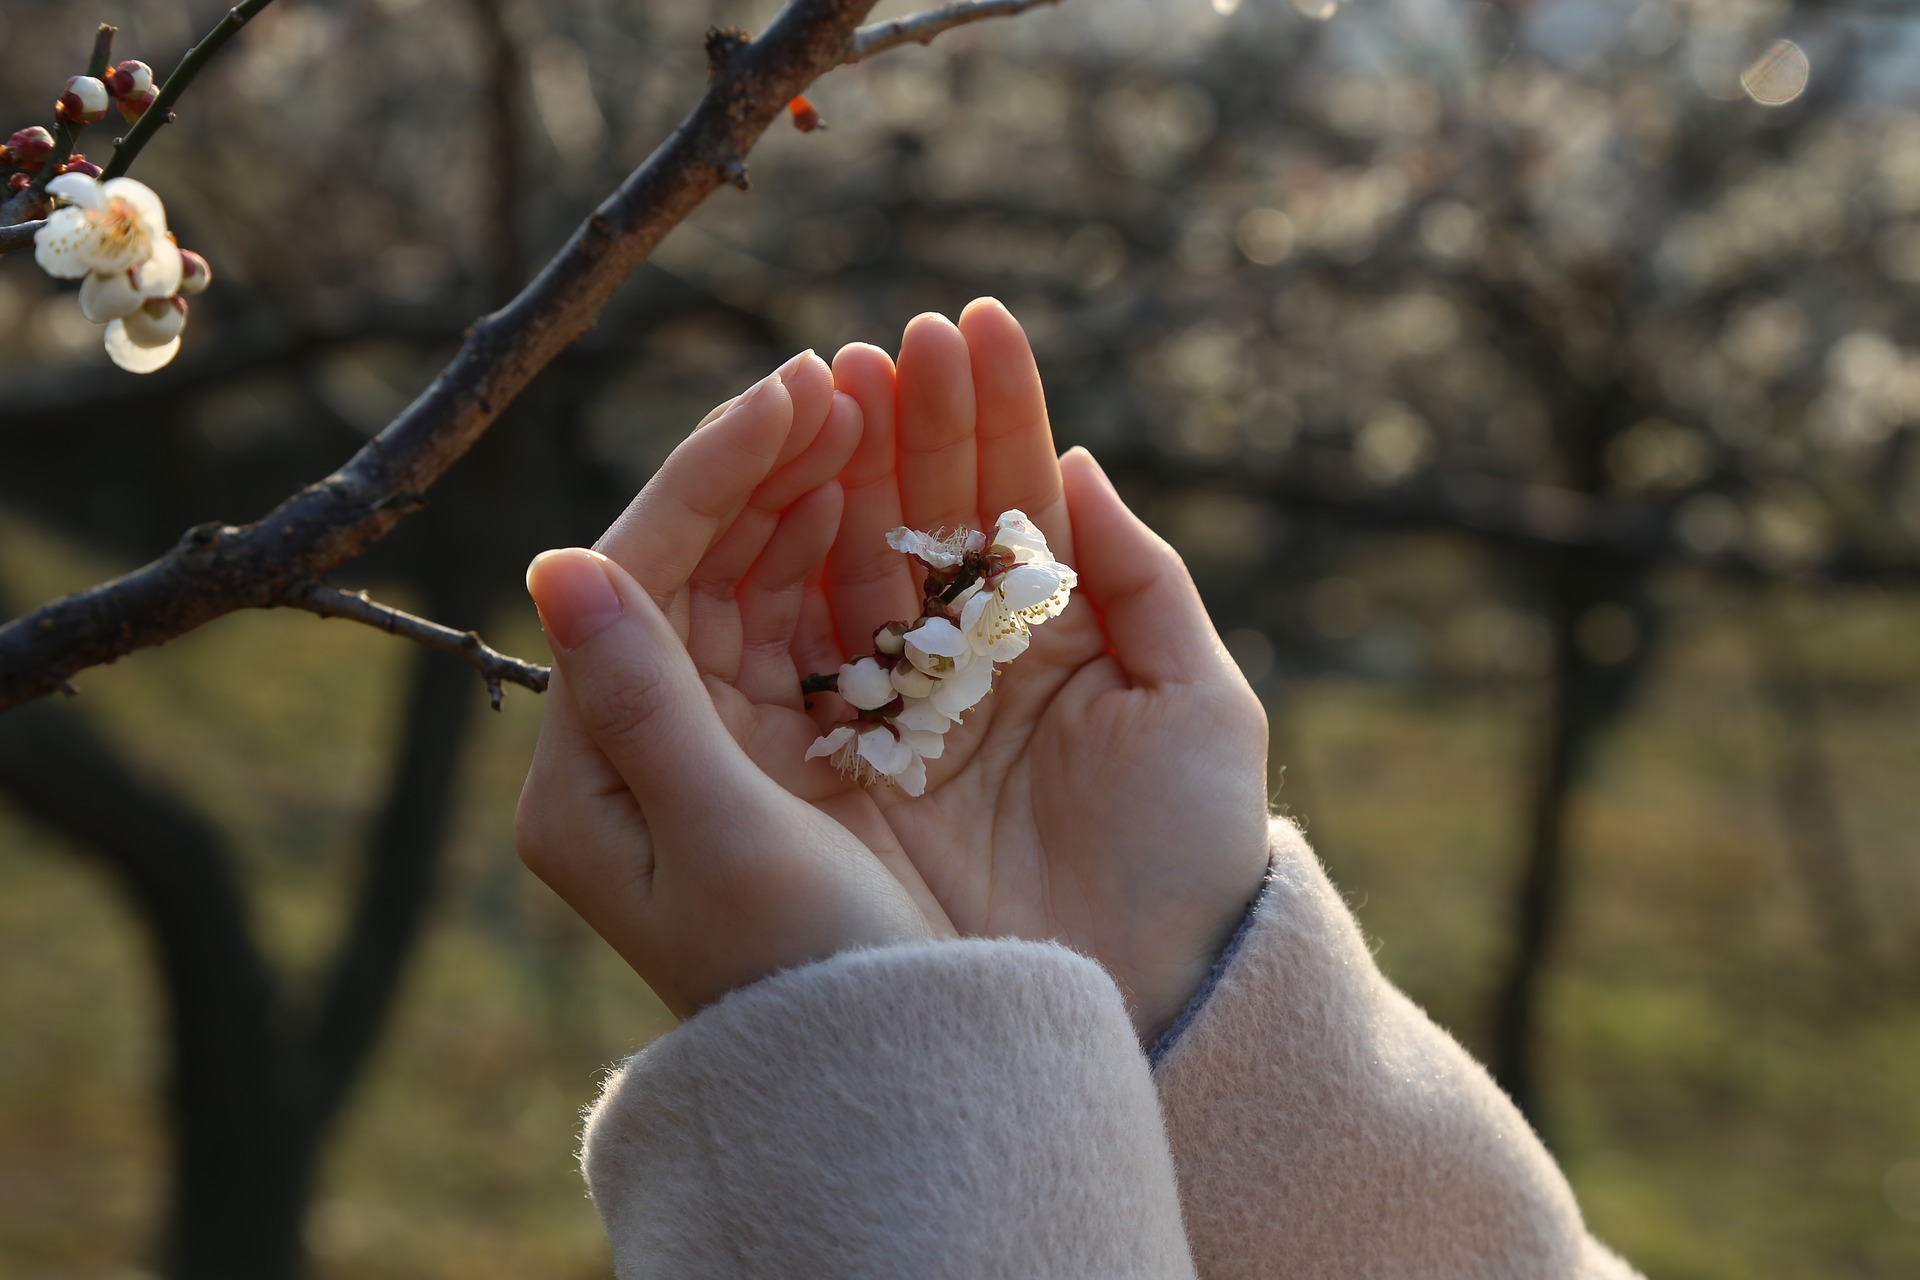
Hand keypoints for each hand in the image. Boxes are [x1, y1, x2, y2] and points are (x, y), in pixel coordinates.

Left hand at [515, 354, 946, 1019]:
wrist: (879, 1072)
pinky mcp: (760, 757)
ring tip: (854, 413)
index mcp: (583, 779)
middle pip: (678, 569)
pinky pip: (783, 630)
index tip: (791, 392)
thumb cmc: (808, 978)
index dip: (708, 476)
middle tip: (835, 379)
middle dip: (753, 470)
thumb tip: (556, 562)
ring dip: (788, 498)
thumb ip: (643, 702)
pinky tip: (858, 496)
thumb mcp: (726, 844)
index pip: (631, 580)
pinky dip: (820, 561)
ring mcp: (693, 748)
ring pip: (734, 587)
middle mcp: (622, 753)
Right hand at [804, 300, 1272, 1038]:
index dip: (993, 412)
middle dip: (907, 423)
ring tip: (836, 382)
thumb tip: (1078, 465)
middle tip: (888, 342)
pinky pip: (799, 652)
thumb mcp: (1198, 707)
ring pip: (853, 569)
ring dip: (841, 473)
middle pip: (921, 518)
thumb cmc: (1191, 860)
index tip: (970, 324)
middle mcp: (966, 668)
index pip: (1012, 500)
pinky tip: (791, 487)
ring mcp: (895, 715)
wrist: (1145, 1005)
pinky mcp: (834, 770)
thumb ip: (1143, 580)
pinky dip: (787, 570)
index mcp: (1053, 641)